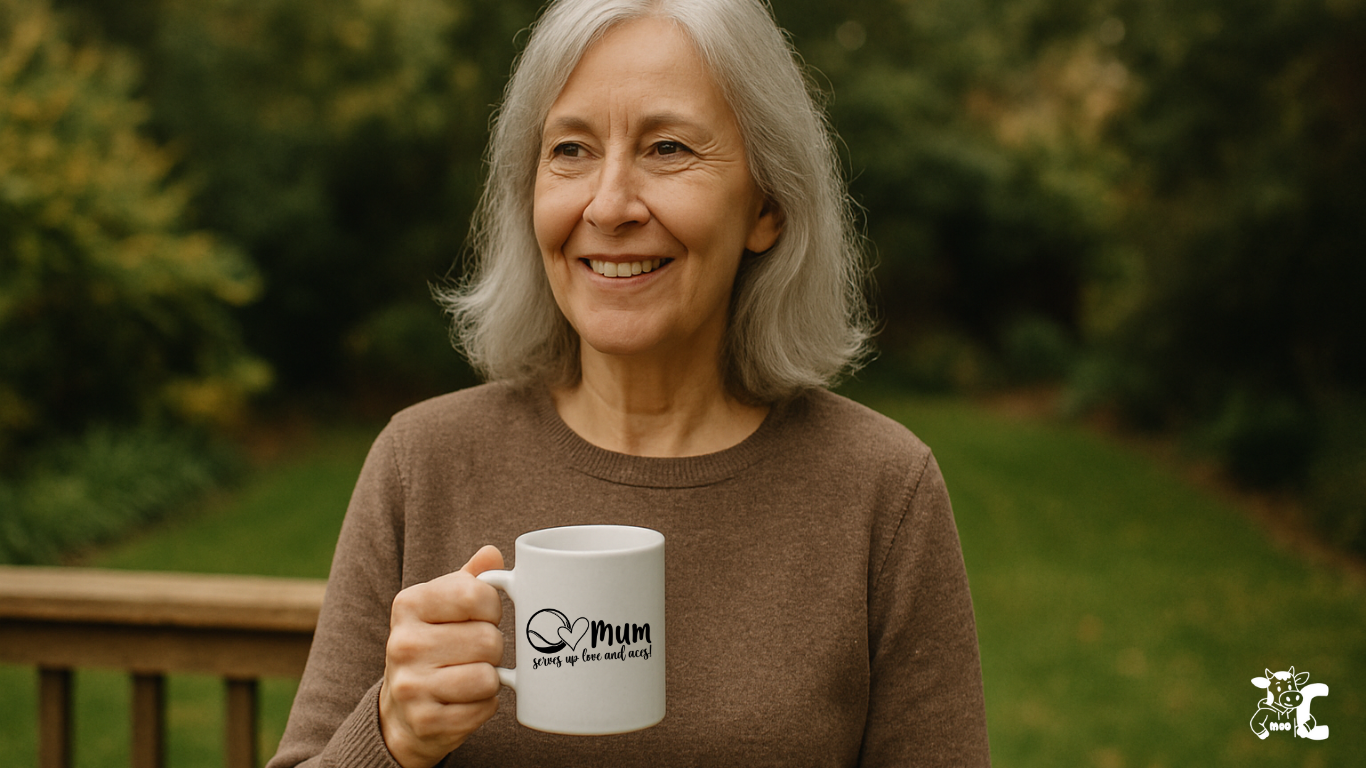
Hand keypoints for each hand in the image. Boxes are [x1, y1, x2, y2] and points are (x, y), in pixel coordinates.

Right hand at [379, 545, 505, 767]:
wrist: (401, 711)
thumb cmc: (433, 646)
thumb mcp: (442, 607)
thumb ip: (468, 579)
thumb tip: (492, 553)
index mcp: (408, 604)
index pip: (477, 594)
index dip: (493, 608)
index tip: (484, 616)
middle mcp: (403, 643)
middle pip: (489, 639)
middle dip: (494, 648)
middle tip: (476, 653)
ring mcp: (410, 686)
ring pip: (489, 676)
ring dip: (491, 678)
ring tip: (470, 675)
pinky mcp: (425, 721)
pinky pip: (485, 708)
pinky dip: (485, 705)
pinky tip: (466, 700)